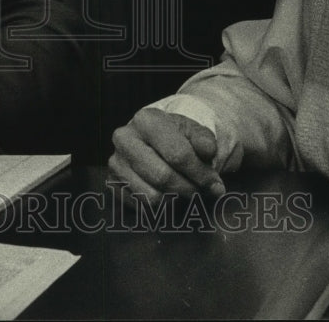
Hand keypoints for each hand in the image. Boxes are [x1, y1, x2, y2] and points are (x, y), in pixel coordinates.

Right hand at [108, 107, 230, 203]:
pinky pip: (141, 208)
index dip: (201, 174)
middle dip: (190, 189)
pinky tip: (170, 195)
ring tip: (188, 192)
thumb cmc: (177, 136)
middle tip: (204, 192)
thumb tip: (208, 152)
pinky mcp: (112, 184)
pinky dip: (161, 207)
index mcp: (145, 120)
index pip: (177, 154)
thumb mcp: (194, 131)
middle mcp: (124, 139)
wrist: (156, 140)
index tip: (216, 185)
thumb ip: (204, 140)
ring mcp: (115, 162)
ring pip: (152, 197)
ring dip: (177, 201)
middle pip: (163, 177)